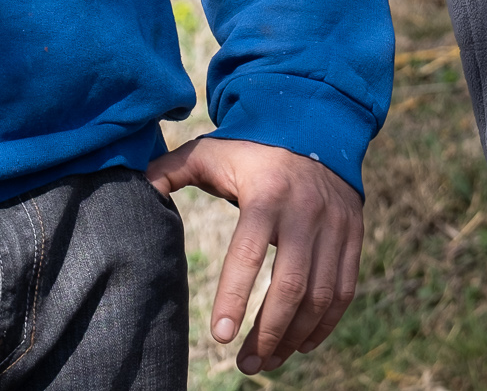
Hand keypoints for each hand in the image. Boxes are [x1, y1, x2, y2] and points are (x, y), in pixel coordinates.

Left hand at [147, 136, 362, 375]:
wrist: (315, 122)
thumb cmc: (251, 146)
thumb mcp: (210, 152)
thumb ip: (170, 170)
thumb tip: (135, 190)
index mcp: (265, 193)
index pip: (248, 253)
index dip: (234, 298)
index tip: (220, 337)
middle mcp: (305, 211)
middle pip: (290, 286)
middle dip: (267, 333)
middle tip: (245, 364)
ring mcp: (334, 224)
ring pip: (320, 295)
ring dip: (294, 337)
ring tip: (266, 361)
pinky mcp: (352, 235)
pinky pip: (344, 290)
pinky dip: (324, 324)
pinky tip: (301, 344)